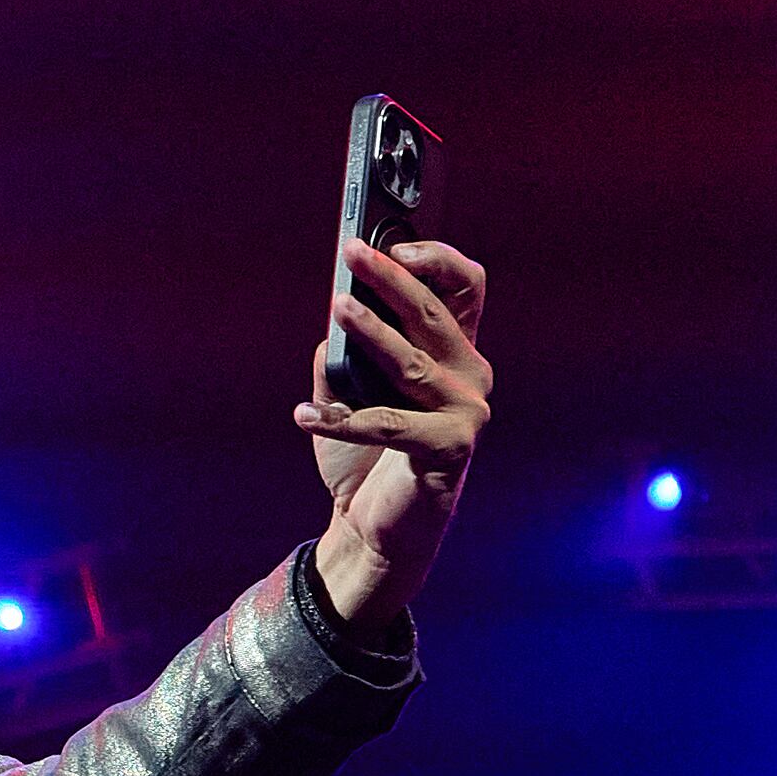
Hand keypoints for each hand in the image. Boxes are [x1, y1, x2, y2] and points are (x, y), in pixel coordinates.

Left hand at [298, 236, 490, 628]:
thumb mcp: (349, 392)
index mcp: (455, 353)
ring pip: (412, 360)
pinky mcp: (450, 449)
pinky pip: (387, 423)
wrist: (376, 531)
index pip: (463, 289)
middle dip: (392, 277)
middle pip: (436, 313)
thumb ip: (345, 354)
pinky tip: (306, 412)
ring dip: (371, 330)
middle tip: (351, 252)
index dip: (436, 260)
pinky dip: (342, 418)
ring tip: (337, 307)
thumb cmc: (366, 457)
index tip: (394, 244)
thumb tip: (334, 314)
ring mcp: (466, 412)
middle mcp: (470, 376)